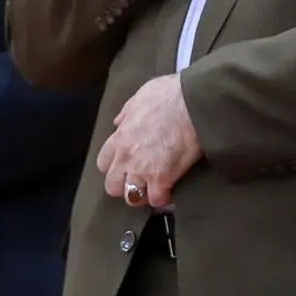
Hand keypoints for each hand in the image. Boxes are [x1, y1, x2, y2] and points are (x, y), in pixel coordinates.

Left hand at [96, 74, 201, 209]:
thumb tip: (119, 122)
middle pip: (112, 186)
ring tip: (154, 191)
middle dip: (123, 186)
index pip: (103, 163)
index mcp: (119, 137)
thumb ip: (127, 112)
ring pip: (132, 198)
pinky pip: (157, 200)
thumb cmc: (169, 95)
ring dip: (143, 196)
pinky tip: (170, 193)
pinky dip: (163, 199)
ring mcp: (142, 170)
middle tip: (138, 182)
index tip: (125, 165)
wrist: (191, 103)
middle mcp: (126, 157)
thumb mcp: (140, 96)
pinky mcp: (162, 179)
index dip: (114, 167)